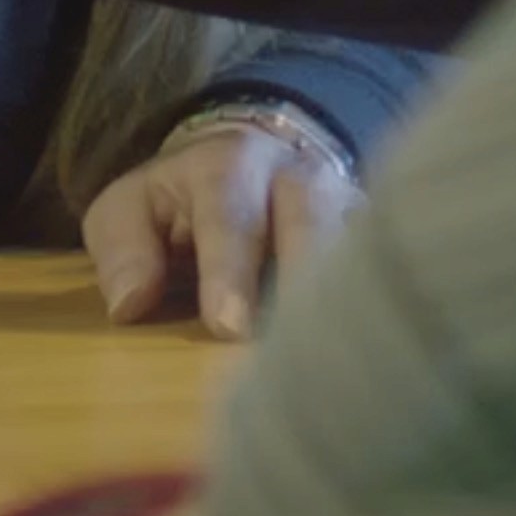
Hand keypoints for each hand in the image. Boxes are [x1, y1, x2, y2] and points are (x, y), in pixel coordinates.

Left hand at [79, 112, 357, 340]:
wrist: (251, 162)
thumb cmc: (180, 204)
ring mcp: (348, 203)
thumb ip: (122, 249)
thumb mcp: (130, 209)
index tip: (228, 325)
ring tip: (339, 353)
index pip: (230, 213)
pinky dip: (381, 305)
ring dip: (349, 296)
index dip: (231, 268)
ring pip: (362, 240)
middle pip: (311, 217)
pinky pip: (393, 265)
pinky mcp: (379, 235)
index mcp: (229, 164)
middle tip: (291, 345)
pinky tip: (372, 350)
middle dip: (302, 276)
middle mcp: (299, 176)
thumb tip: (131, 303)